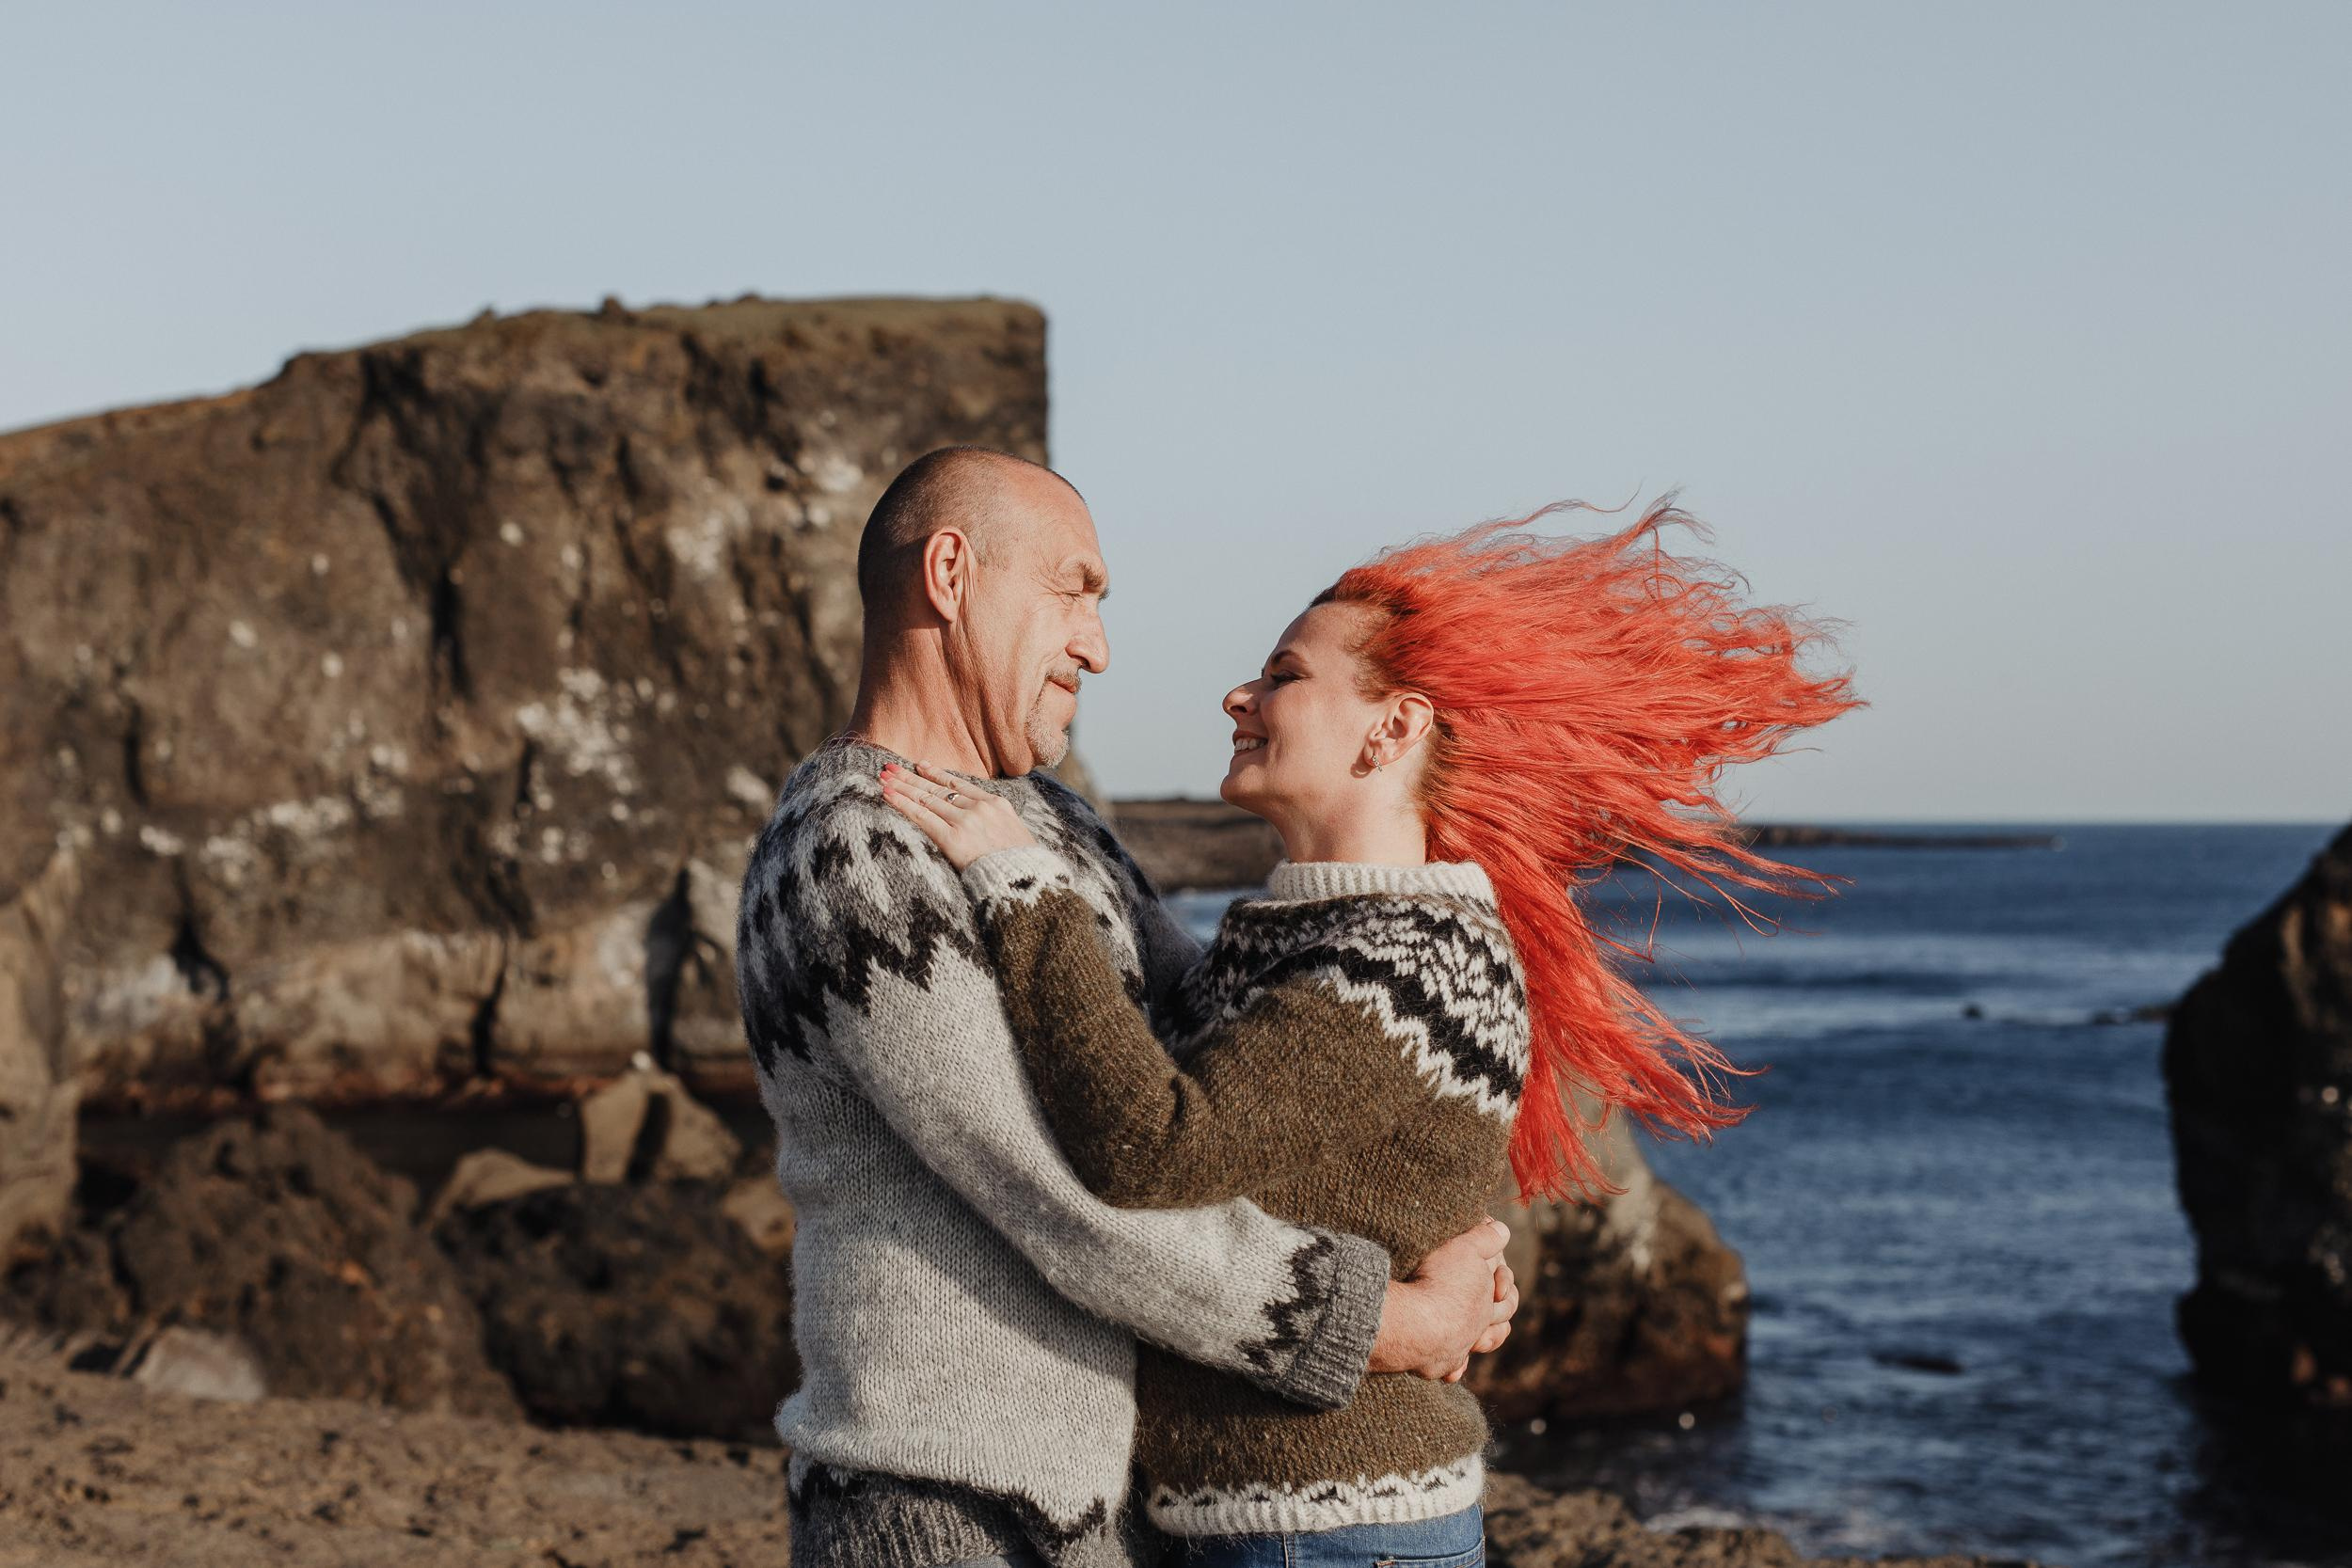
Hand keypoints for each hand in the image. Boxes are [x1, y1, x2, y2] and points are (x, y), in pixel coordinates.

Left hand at [878, 760, 1038, 870]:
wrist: (1028, 883)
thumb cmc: (1024, 868)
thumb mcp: (1017, 835)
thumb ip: (997, 824)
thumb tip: (984, 828)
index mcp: (997, 804)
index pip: (959, 784)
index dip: (936, 774)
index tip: (920, 765)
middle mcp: (980, 808)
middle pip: (938, 788)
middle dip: (912, 777)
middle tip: (892, 766)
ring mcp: (966, 822)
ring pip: (927, 798)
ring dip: (902, 786)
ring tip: (884, 776)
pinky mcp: (953, 839)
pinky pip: (922, 817)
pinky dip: (903, 803)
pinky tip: (887, 794)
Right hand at [1369, 1218, 1517, 1381]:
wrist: (1413, 1325)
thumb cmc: (1438, 1284)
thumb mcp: (1463, 1249)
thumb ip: (1485, 1238)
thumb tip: (1503, 1230)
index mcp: (1487, 1302)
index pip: (1508, 1297)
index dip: (1505, 1284)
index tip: (1496, 1274)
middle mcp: (1476, 1329)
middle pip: (1498, 1328)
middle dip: (1500, 1316)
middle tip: (1498, 1304)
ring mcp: (1459, 1350)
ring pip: (1477, 1350)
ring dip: (1481, 1343)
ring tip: (1479, 1339)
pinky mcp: (1438, 1365)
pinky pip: (1450, 1369)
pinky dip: (1454, 1368)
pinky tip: (1452, 1370)